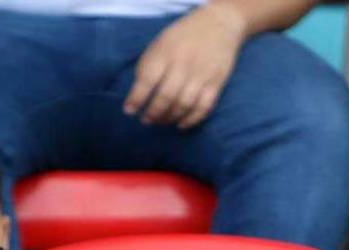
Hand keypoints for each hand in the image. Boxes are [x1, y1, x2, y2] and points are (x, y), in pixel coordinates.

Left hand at [123, 3, 247, 128]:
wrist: (219, 25)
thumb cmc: (184, 35)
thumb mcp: (161, 43)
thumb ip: (150, 64)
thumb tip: (140, 91)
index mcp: (165, 53)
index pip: (147, 80)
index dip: (137, 98)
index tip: (130, 111)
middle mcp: (183, 65)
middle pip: (166, 97)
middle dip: (154, 113)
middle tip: (147, 120)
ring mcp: (201, 76)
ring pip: (184, 105)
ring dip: (171, 118)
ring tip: (162, 122)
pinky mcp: (216, 84)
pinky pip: (203, 108)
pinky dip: (192, 120)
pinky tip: (182, 124)